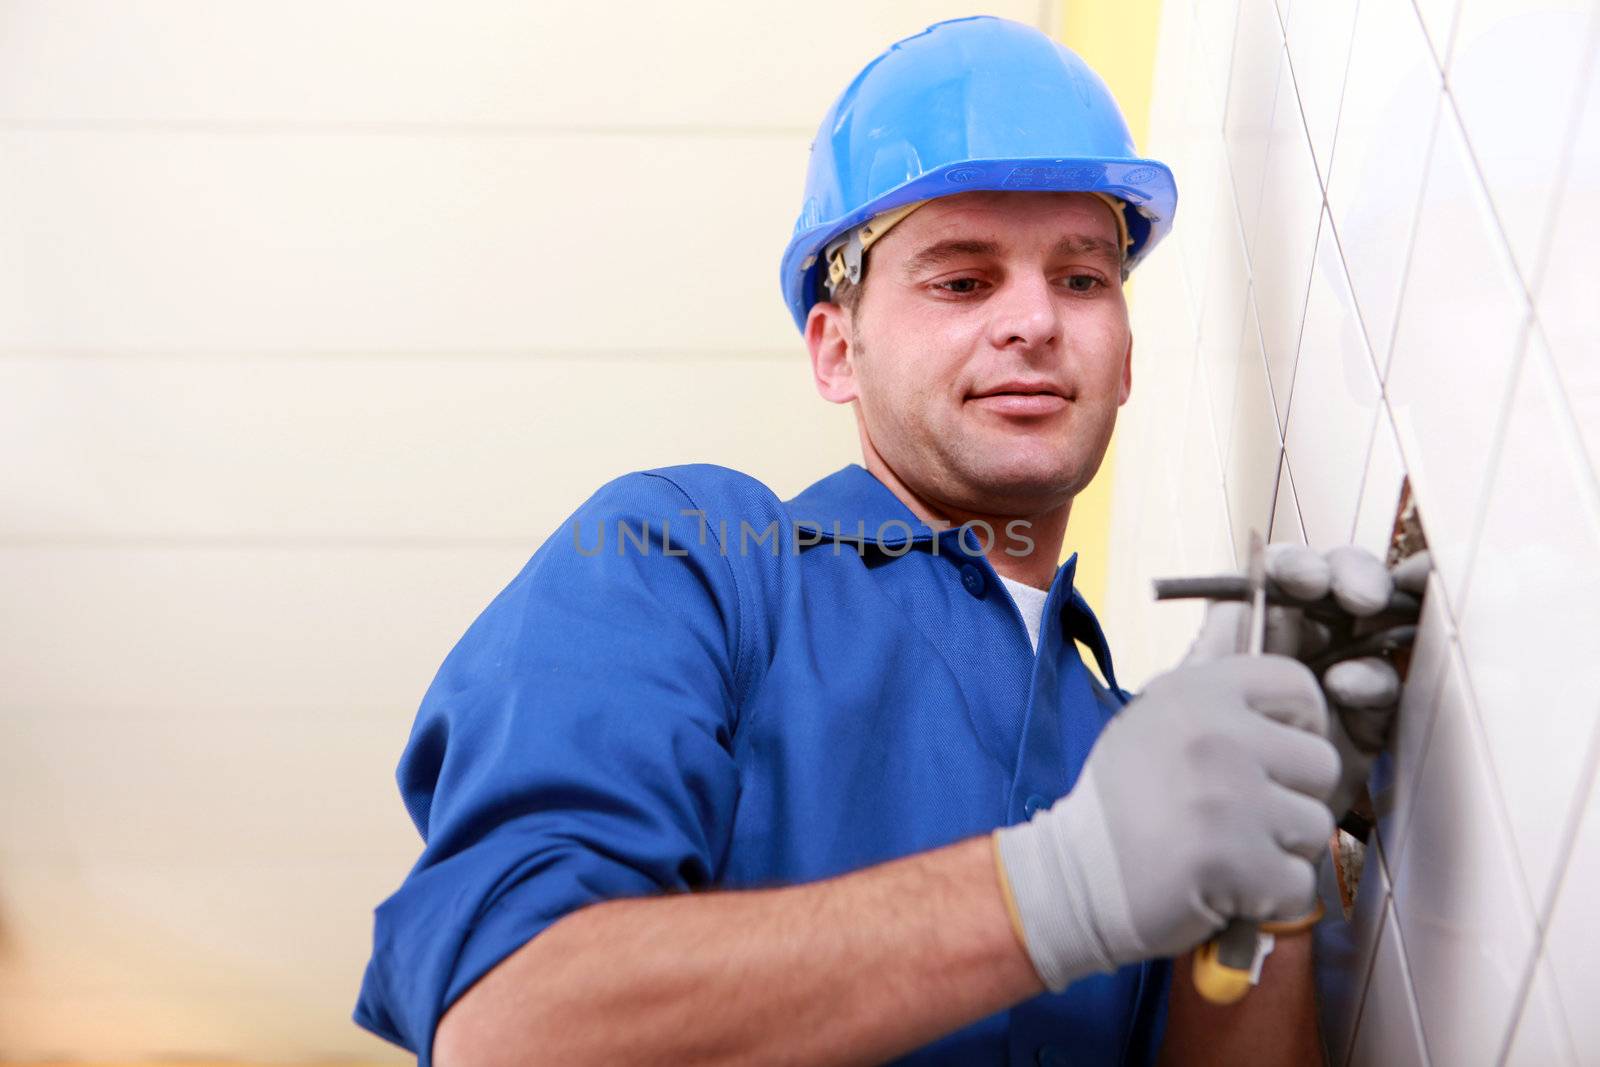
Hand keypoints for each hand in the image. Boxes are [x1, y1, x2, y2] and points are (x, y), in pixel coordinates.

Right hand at [993, 654, 1338, 990]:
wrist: (1073, 877)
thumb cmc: (1122, 805)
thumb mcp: (1154, 722)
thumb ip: (1218, 703)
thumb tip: (1286, 689)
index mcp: (1195, 693)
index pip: (1297, 686)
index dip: (1300, 726)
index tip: (1275, 758)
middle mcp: (1215, 735)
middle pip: (1321, 763)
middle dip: (1293, 798)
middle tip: (1242, 817)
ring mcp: (1228, 798)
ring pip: (1316, 826)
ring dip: (1281, 851)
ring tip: (1227, 852)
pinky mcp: (1236, 861)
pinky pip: (1299, 883)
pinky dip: (1270, 898)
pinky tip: (1225, 887)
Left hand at [1184, 546, 1432, 818]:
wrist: (1205, 830)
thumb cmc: (1185, 754)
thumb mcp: (1194, 693)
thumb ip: (1219, 644)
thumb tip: (1241, 593)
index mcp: (1253, 619)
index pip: (1285, 572)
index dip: (1301, 564)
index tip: (1303, 579)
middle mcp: (1300, 639)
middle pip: (1341, 585)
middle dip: (1356, 578)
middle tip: (1360, 596)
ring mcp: (1336, 674)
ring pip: (1372, 630)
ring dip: (1372, 634)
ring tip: (1343, 673)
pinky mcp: (1363, 719)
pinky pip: (1382, 685)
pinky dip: (1374, 683)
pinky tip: (1350, 693)